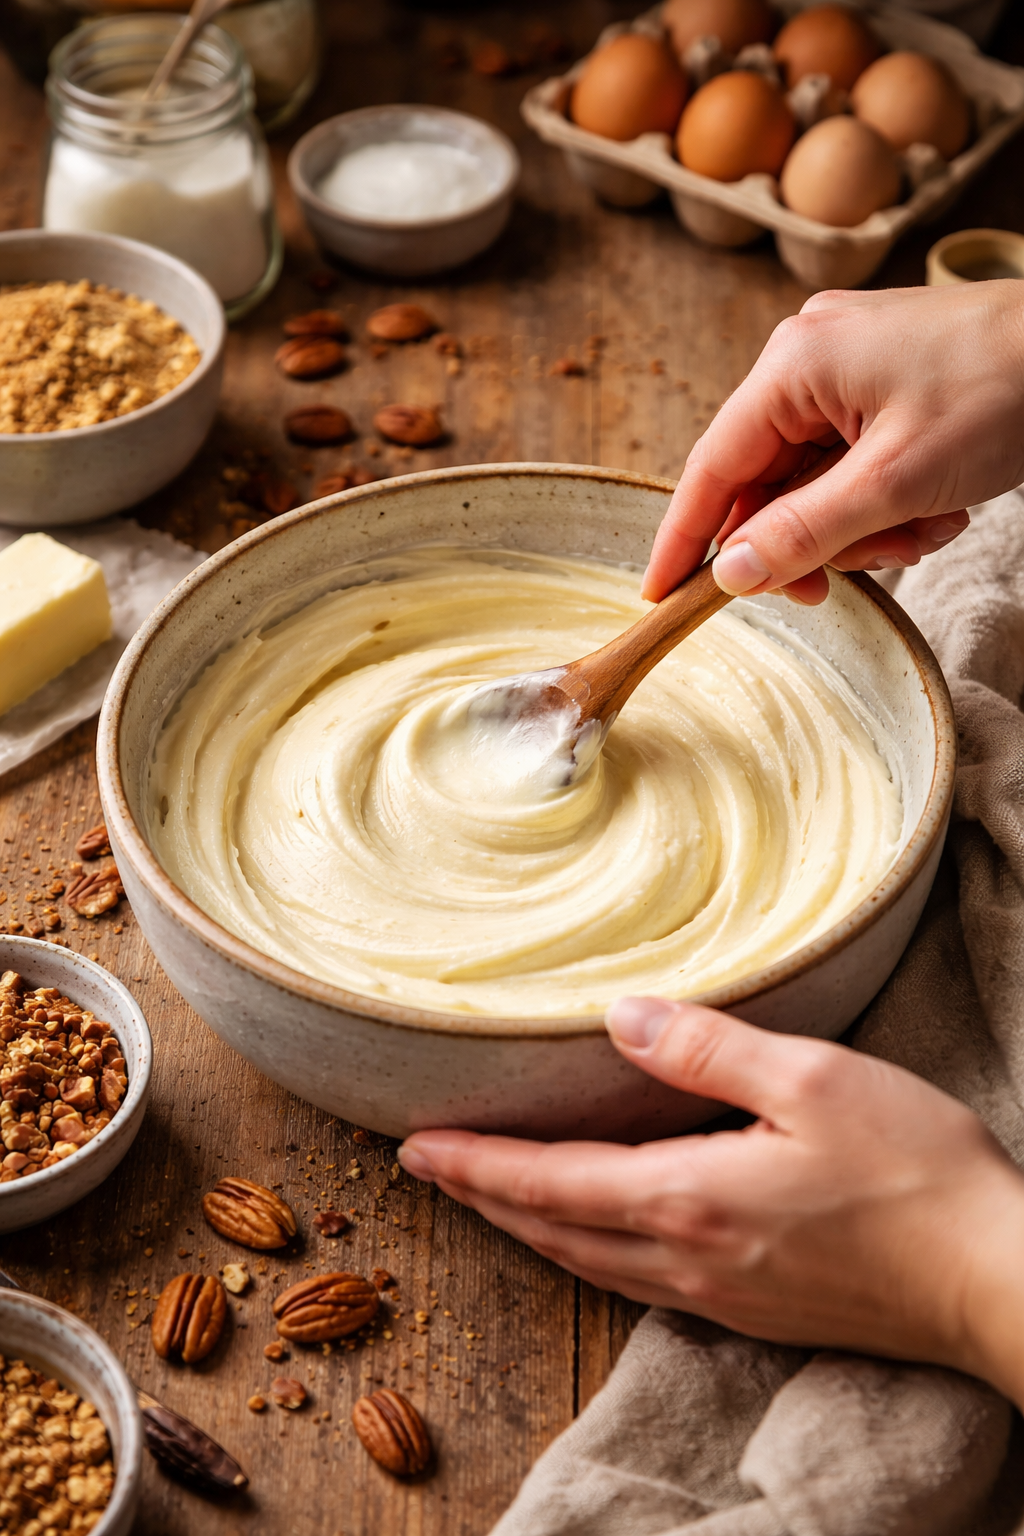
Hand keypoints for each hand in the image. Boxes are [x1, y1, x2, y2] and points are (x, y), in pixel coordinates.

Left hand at [399, 998, 1023, 1409]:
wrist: (994, 1282)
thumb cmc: (915, 1174)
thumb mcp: (814, 1081)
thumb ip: (707, 1048)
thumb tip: (620, 1016)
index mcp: (687, 1198)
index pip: (548, 1183)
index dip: (476, 1166)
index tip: (417, 1149)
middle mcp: (686, 1259)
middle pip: (553, 1232)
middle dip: (485, 1200)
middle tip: (434, 1171)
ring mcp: (719, 1295)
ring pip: (589, 1265)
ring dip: (530, 1228)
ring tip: (493, 1198)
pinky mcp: (753, 1309)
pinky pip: (636, 1284)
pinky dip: (586, 1252)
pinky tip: (594, 1235)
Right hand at [644, 282, 1023, 605]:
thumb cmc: (1001, 391)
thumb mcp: (894, 482)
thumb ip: (803, 533)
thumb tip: (729, 575)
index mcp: (793, 365)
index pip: (710, 468)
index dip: (685, 539)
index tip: (660, 597)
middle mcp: (806, 359)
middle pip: (765, 484)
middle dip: (811, 541)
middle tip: (846, 580)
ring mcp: (844, 369)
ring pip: (812, 485)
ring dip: (859, 530)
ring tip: (921, 531)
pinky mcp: (879, 385)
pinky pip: (850, 467)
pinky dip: (883, 504)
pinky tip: (934, 510)